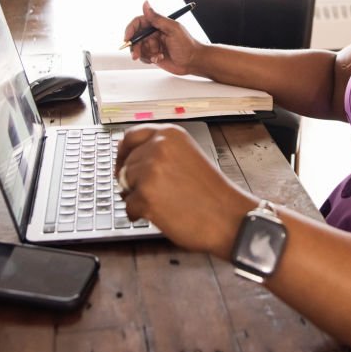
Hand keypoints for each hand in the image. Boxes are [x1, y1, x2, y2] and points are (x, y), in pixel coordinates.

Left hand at [115, 123, 255, 257]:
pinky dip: (139, 214)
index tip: (122, 163)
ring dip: (136, 197)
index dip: (123, 153)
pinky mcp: (146, 196)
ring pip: (124, 184)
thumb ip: (161, 151)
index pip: (131, 136)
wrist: (229, 217)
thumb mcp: (187, 156)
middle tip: (151, 193)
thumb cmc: (212, 192)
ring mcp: (151, 170)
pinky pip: (128, 206)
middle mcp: (158, 147)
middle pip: (126, 163)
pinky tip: (159, 215)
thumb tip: (129, 157)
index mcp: (170, 134)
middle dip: (132, 180)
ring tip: (160, 204)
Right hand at [123, 1, 203, 74]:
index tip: (127, 38)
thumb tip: (145, 4)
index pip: (138, 22)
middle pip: (136, 37)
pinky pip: (143, 57)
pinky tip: (159, 59)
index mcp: (158, 24)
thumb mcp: (173, 29)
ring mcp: (153, 44)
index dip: (130, 29)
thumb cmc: (187, 44)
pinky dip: (148, 59)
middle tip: (136, 55)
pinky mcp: (153, 55)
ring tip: (156, 57)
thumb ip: (157, 18)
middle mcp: (154, 33)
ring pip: (138, 48)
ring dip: (144, 54)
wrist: (193, 61)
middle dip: (135, 46)